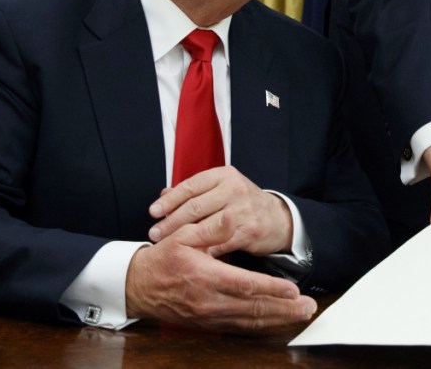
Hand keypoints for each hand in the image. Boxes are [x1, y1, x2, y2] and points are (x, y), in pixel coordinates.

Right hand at [126, 210, 315, 330]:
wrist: (139, 286)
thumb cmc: (162, 258)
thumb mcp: (182, 235)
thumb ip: (210, 227)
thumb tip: (231, 215)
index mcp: (205, 277)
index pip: (245, 285)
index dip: (271, 288)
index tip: (293, 289)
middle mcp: (209, 302)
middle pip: (253, 309)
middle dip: (284, 309)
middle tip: (308, 306)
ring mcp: (209, 316)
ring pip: (250, 322)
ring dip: (278, 320)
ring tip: (301, 314)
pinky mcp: (209, 324)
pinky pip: (240, 328)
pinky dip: (261, 326)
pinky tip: (277, 322)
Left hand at [147, 166, 292, 257]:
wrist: (276, 218)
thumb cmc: (242, 203)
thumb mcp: (221, 188)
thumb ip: (194, 191)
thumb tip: (163, 193)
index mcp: (224, 175)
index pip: (190, 186)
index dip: (169, 200)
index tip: (153, 212)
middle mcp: (234, 189)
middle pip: (195, 207)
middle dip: (171, 221)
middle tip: (154, 234)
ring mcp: (242, 210)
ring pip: (205, 225)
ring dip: (182, 237)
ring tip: (167, 245)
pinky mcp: (248, 231)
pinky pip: (218, 243)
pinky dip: (202, 250)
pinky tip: (189, 255)